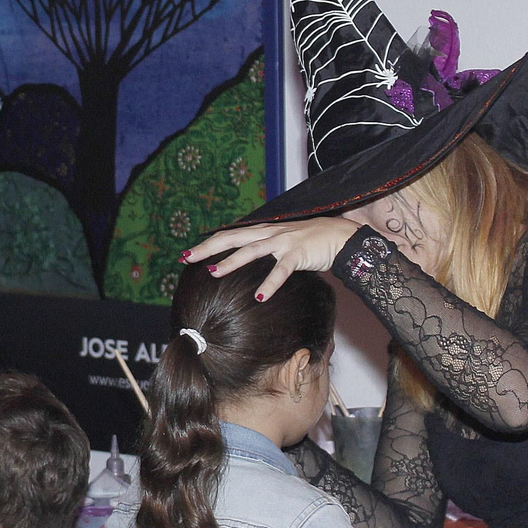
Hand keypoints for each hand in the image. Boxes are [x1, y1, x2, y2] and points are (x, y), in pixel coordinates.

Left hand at [181, 217, 360, 300]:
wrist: (341, 236)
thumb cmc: (310, 242)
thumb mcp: (281, 243)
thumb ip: (263, 250)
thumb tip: (242, 262)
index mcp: (262, 230)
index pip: (229, 235)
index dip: (208, 243)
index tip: (187, 253)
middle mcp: (269, 233)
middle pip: (232, 238)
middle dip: (208, 248)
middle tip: (187, 258)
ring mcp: (283, 242)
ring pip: (252, 251)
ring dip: (231, 262)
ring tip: (214, 272)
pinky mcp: (299, 253)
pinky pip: (281, 270)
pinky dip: (270, 283)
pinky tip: (259, 297)